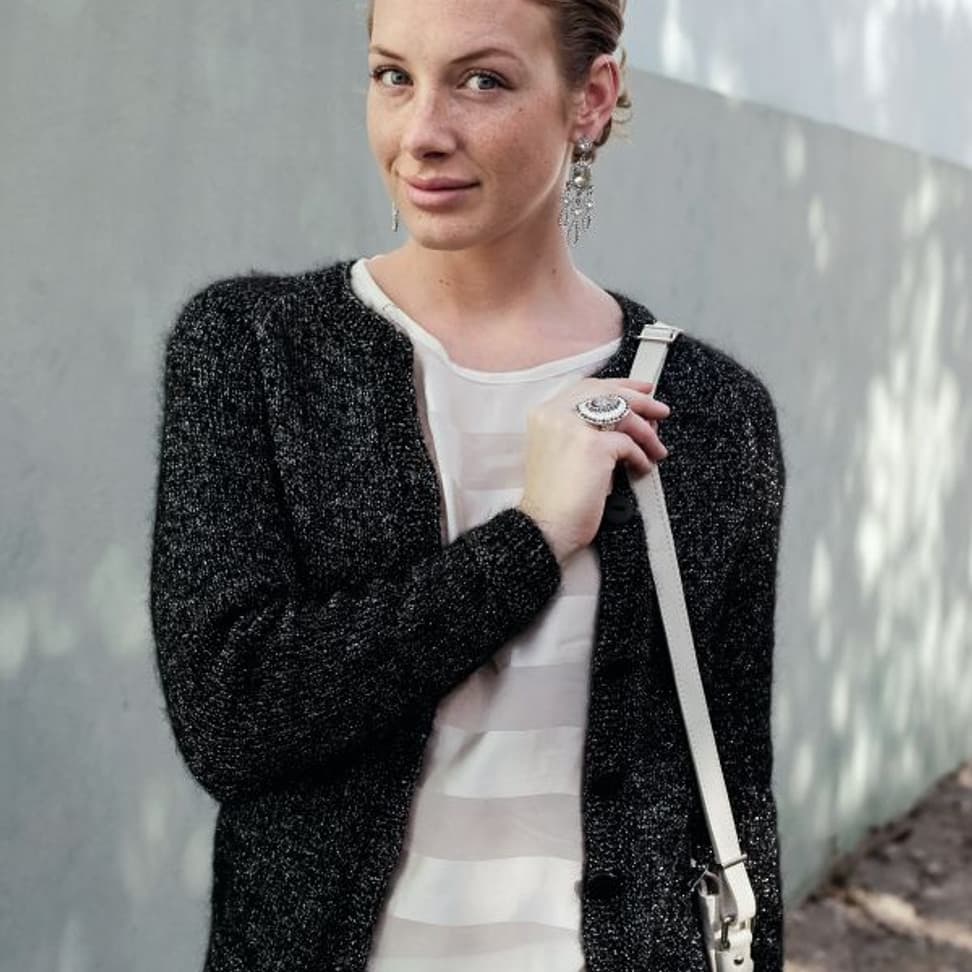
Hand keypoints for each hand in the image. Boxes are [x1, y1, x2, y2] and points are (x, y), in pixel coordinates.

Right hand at [517, 377, 669, 563]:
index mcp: (545, 414)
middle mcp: (556, 414)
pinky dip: (640, 457)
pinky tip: (641, 467)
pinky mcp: (592, 446)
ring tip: (656, 448)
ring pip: (623, 413)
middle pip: (608, 392)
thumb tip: (625, 419)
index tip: (641, 390)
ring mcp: (573, 427)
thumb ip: (582, 431)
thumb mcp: (560, 453)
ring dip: (647, 432)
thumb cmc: (553, 500)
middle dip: (641, 400)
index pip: (588, 386)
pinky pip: (628, 444)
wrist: (545, 526)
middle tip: (660, 410)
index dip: (619, 385)